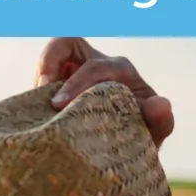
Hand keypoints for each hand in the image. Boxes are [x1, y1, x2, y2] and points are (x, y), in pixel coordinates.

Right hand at [32, 37, 174, 147]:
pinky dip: (36, 88)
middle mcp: (98, 64)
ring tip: (34, 101)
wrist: (123, 152)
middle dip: (49, 65)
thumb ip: (161, 121)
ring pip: (52, 53)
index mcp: (121, 71)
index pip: (94, 65)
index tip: (59, 106)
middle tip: (41, 94)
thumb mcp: (152, 135)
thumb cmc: (139, 140)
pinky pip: (42, 74)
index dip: (75, 82)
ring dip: (41, 72)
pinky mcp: (60, 83)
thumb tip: (160, 104)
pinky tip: (35, 112)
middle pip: (67, 43)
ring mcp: (76, 71)